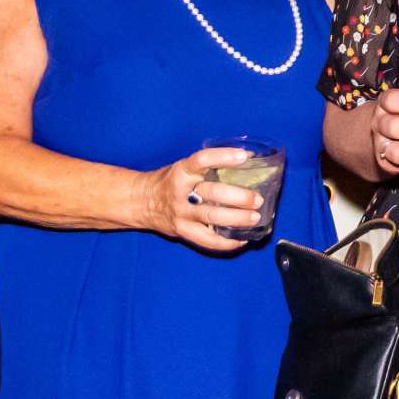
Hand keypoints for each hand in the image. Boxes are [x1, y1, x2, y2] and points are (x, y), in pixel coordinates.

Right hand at [146, 146, 267, 251]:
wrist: (141, 202)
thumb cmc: (169, 182)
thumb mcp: (183, 168)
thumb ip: (209, 166)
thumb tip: (248, 158)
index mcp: (181, 171)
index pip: (202, 160)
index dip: (222, 157)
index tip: (243, 156)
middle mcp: (181, 192)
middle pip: (212, 193)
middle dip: (239, 197)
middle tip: (257, 199)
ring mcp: (181, 213)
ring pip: (212, 217)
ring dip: (237, 219)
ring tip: (255, 218)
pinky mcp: (182, 231)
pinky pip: (206, 240)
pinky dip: (226, 242)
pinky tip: (242, 239)